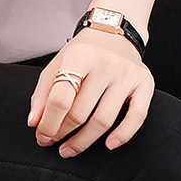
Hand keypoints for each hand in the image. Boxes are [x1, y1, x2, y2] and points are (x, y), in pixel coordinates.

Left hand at [27, 27, 154, 157]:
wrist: (113, 32)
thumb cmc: (82, 53)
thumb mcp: (57, 64)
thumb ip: (43, 93)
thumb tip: (35, 123)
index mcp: (79, 55)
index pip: (60, 98)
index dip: (48, 123)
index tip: (42, 136)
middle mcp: (104, 63)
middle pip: (80, 112)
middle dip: (63, 133)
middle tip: (54, 143)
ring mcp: (126, 73)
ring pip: (104, 120)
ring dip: (84, 141)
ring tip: (71, 149)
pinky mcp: (145, 83)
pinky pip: (137, 117)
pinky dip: (123, 135)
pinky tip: (109, 144)